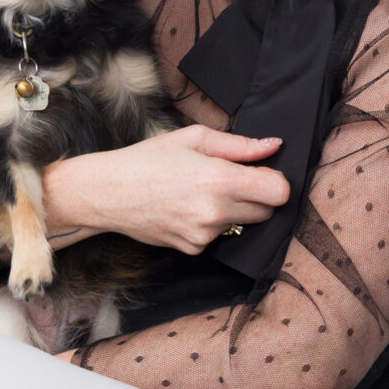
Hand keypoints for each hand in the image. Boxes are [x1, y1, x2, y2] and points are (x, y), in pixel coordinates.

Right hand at [43, 127, 290, 256]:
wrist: (109, 193)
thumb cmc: (149, 160)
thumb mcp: (194, 139)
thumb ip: (240, 145)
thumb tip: (273, 146)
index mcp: (220, 179)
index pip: (279, 193)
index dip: (275, 181)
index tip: (261, 174)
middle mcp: (216, 212)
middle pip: (267, 211)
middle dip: (257, 196)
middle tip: (228, 180)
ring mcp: (205, 235)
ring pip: (242, 224)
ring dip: (233, 210)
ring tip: (199, 193)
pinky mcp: (193, 249)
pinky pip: (218, 236)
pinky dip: (211, 224)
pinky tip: (187, 209)